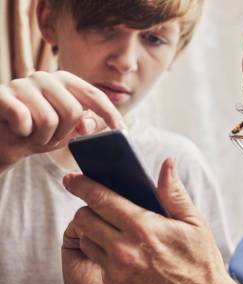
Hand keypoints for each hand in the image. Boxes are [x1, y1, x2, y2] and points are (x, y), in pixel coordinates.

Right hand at [0, 70, 122, 166]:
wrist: (4, 138)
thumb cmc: (40, 132)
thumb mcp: (70, 130)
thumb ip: (88, 125)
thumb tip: (89, 125)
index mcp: (66, 81)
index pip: (95, 95)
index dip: (110, 113)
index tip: (122, 131)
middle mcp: (46, 77)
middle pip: (73, 111)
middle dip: (64, 134)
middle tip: (51, 138)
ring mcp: (22, 83)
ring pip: (48, 120)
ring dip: (42, 138)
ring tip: (34, 135)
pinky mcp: (1, 94)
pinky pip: (23, 119)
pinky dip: (23, 133)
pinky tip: (18, 130)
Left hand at [62, 158, 242, 283]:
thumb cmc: (202, 262)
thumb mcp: (195, 223)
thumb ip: (174, 193)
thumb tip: (166, 164)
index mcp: (144, 227)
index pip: (101, 199)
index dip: (83, 185)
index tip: (72, 179)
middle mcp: (125, 250)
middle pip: (84, 219)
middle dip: (87, 209)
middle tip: (98, 208)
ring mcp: (117, 272)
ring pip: (86, 241)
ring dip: (93, 232)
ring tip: (111, 231)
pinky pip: (97, 263)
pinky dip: (103, 255)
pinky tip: (122, 254)